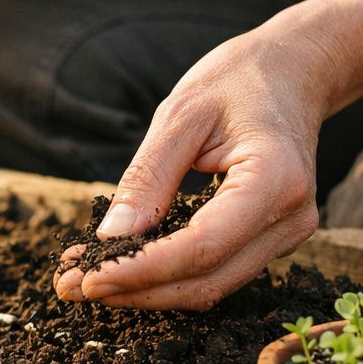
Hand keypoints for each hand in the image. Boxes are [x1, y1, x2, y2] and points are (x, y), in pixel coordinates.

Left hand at [53, 25, 334, 309]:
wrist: (292, 73)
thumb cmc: (237, 82)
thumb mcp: (181, 114)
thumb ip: (147, 178)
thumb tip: (110, 237)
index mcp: (277, 180)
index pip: (203, 247)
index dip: (142, 271)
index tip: (87, 280)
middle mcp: (290, 219)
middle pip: (206, 280)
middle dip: (135, 290)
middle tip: (70, 286)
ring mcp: (287, 235)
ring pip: (211, 286)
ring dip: (146, 290)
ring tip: (85, 280)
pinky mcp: (271, 240)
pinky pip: (215, 270)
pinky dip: (167, 275)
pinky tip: (122, 267)